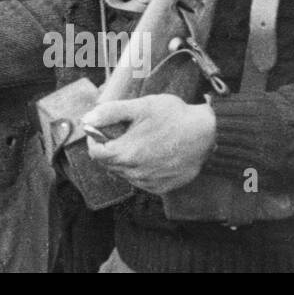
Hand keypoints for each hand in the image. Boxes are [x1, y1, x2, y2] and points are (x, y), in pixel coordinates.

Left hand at [83, 94, 215, 193]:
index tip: (100, 130)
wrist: (207, 132)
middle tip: (122, 133)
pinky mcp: (163, 187)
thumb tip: (86, 119)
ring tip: (138, 141)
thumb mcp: (140, 106)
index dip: (94, 140)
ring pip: (124, 173)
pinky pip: (141, 181)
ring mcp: (150, 183)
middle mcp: (136, 173)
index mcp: (126, 153)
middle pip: (109, 164)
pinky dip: (140, 169)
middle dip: (109, 148)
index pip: (96, 153)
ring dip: (124, 159)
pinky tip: (150, 154)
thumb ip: (110, 113)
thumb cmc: (173, 116)